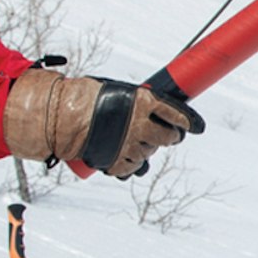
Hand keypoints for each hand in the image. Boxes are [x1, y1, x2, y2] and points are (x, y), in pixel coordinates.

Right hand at [3, 72, 204, 177]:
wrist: (59, 117)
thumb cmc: (88, 97)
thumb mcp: (117, 90)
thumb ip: (139, 100)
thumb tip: (160, 107)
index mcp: (142, 102)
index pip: (176, 113)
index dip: (190, 121)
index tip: (198, 127)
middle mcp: (139, 125)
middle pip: (169, 137)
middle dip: (173, 137)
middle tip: (171, 135)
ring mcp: (128, 146)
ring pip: (151, 153)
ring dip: (149, 148)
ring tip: (136, 140)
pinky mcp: (116, 163)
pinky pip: (134, 168)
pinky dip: (133, 163)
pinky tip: (126, 154)